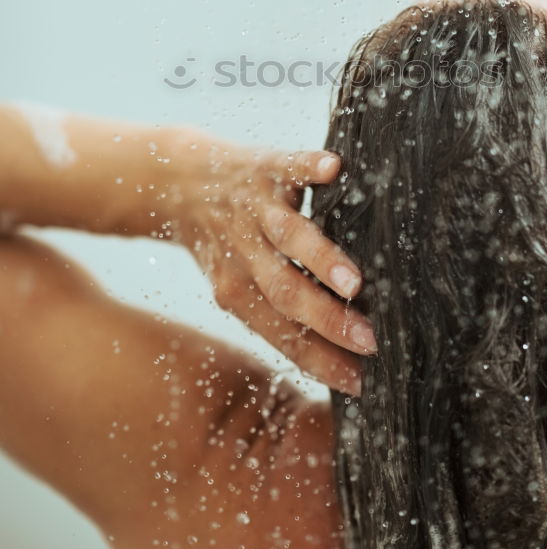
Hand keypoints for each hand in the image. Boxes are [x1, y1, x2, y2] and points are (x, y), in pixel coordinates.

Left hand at [149, 126, 372, 395]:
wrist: (173, 181)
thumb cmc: (219, 241)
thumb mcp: (233, 284)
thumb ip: (276, 311)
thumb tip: (338, 355)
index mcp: (237, 290)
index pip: (283, 334)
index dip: (320, 360)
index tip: (360, 382)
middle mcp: (244, 251)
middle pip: (285, 293)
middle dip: (327, 320)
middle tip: (370, 341)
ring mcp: (254, 206)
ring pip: (288, 236)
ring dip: (321, 259)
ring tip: (354, 282)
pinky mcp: (263, 166)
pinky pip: (288, 165)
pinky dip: (309, 167)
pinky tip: (334, 169)